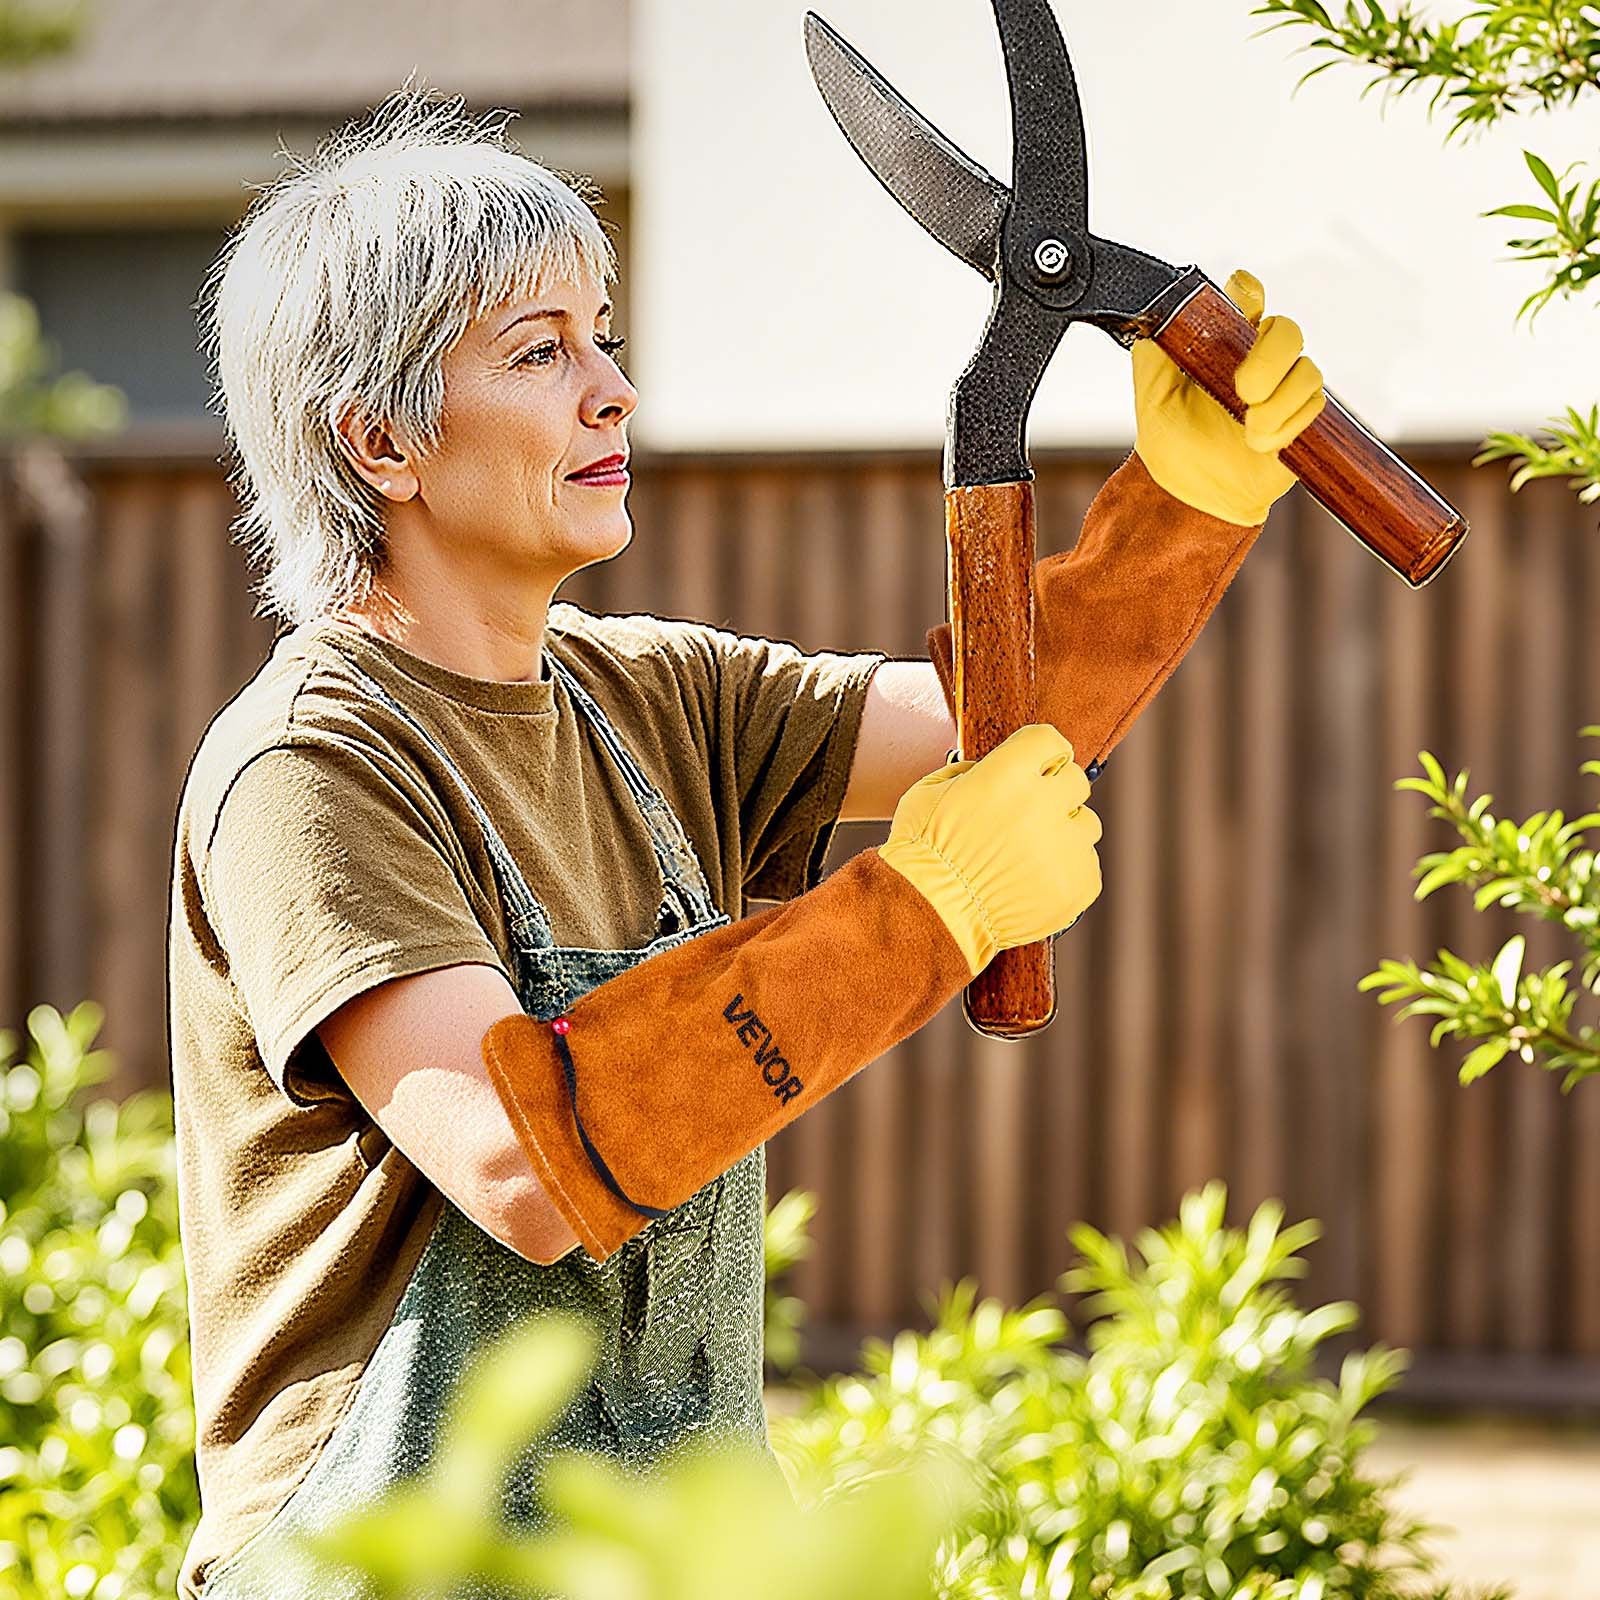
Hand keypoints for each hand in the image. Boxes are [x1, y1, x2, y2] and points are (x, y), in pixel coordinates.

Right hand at [878, 724, 1102, 975]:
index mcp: (1007, 774)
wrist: (930, 917)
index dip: (1042, 754)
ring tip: (1028, 854)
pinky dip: (1064, 872)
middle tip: (1028, 815)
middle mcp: (1043, 804)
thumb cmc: (922, 857)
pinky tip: (1032, 881)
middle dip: (1054, 794)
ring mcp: (1064, 846)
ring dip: (1064, 833)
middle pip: (1076, 781)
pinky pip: (1086, 866)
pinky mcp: (1076, 884)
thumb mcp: (929, 793)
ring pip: (1086, 824)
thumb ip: (969, 772)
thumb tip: (992, 770)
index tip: (1039, 765)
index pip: (1049, 741)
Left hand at [1132, 268, 1325, 526]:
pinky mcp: (1302, 417)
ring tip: (1249, 433)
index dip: (1250, 294)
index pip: (1246, 295)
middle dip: (1270, 359)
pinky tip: (1262, 445)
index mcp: (1224, 341)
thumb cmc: (1171, 441)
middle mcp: (1258, 357)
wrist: (1191, 493)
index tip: (1246, 308)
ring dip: (1279, 404)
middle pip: (1287, 329)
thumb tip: (1153, 322)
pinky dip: (1288, 426)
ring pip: (1308, 371)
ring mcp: (1284, 386)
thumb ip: (1153, 355)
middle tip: (1244, 391)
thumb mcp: (1152, 396)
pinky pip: (1314, 407)